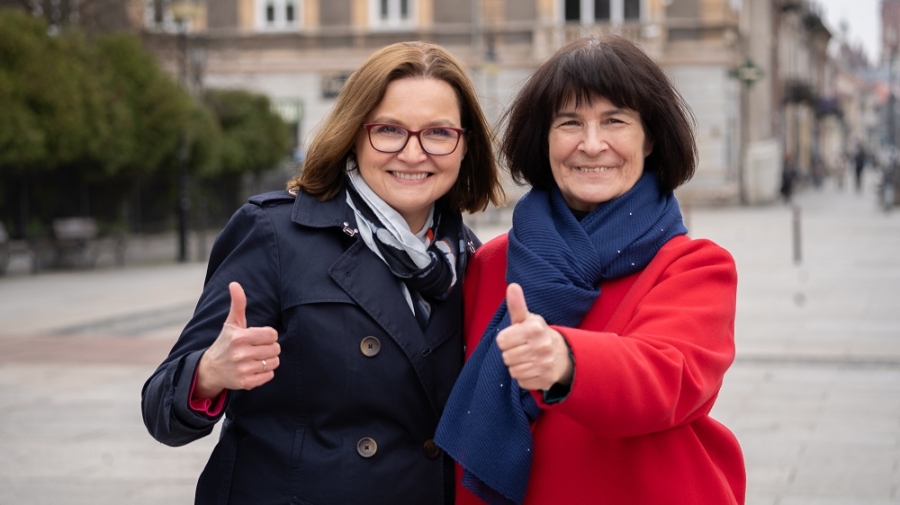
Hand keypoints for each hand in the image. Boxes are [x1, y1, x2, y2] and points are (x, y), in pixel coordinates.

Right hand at [194, 282, 280, 398]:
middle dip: (269, 347)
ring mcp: (243, 370)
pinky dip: (265, 372)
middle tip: (257, 348)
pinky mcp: (246, 383)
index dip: (268, 335)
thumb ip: (238, 304)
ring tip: (256, 358)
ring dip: (269, 360)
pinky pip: (270, 375)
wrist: (210, 369)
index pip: (272, 334)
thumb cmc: (225, 343)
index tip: (258, 337)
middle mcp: (240, 354)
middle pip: (276, 349)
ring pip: (274, 362)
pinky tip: (254, 368)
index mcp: (239, 337)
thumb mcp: (231, 323)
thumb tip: (235, 284)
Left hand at [496, 283, 573, 390]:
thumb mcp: (527, 319)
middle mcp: (542, 347)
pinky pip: (521, 382)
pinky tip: (533, 368)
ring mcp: (545, 365)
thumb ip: (517, 305)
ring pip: (513, 371)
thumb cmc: (537, 334)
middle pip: (506, 357)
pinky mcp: (546, 381)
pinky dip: (524, 377)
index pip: (501, 341)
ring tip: (527, 358)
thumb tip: (512, 286)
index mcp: (534, 329)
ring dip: (517, 366)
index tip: (516, 337)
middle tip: (522, 348)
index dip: (506, 339)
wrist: (563, 354)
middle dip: (511, 353)